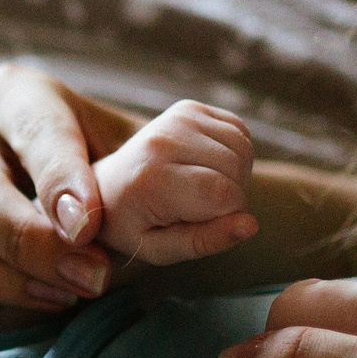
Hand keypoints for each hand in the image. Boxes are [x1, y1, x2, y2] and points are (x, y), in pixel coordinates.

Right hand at [0, 63, 146, 326]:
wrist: (124, 222)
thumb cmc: (136, 186)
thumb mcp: (151, 167)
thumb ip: (150, 182)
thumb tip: (168, 213)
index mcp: (22, 99)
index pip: (31, 126)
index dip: (57, 177)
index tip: (86, 227)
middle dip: (28, 242)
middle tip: (90, 278)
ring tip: (57, 300)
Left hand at [91, 100, 259, 264]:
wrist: (106, 187)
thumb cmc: (133, 225)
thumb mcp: (159, 250)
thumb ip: (204, 241)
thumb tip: (250, 225)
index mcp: (152, 178)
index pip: (224, 195)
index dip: (228, 216)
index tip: (202, 222)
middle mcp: (164, 139)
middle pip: (236, 169)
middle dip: (232, 196)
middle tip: (198, 206)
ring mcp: (178, 117)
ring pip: (243, 149)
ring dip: (236, 175)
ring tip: (201, 188)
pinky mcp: (190, 107)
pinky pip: (240, 131)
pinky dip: (235, 154)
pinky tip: (207, 167)